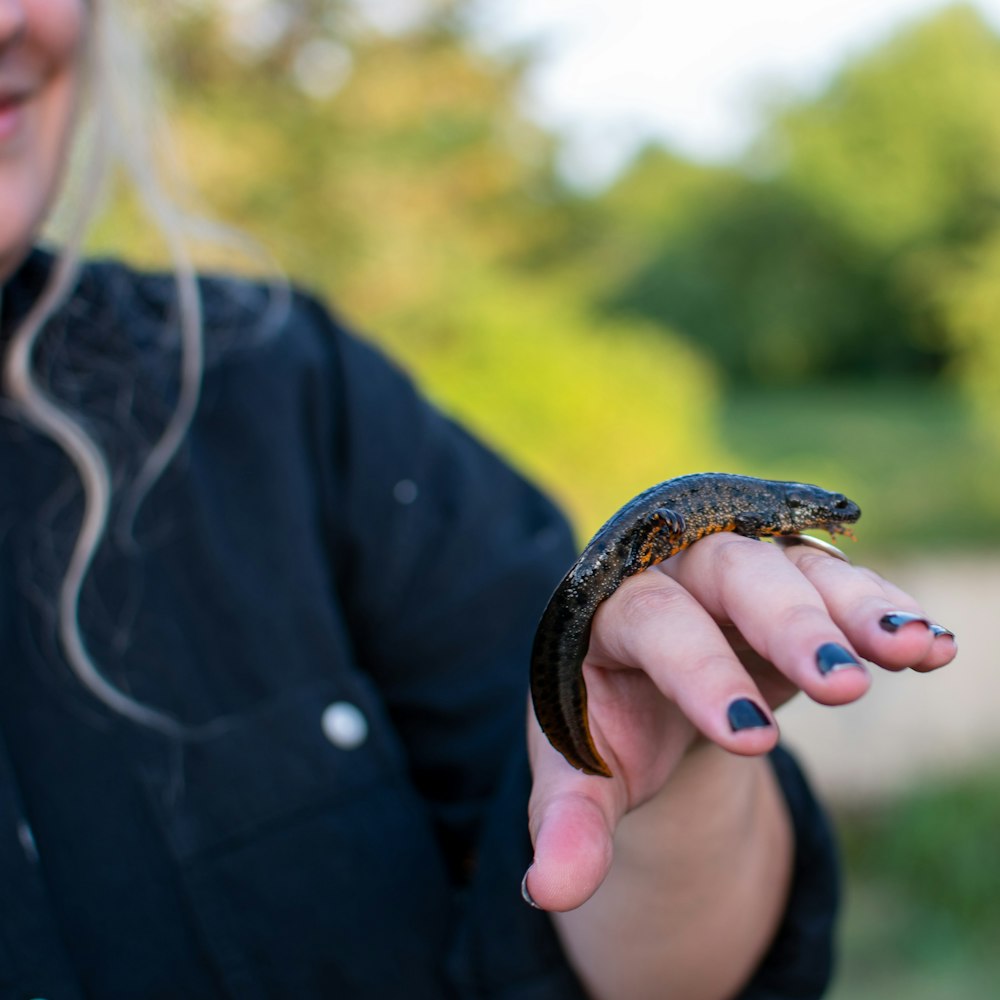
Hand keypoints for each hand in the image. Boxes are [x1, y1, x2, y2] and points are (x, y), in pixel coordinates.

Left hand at [525, 532, 956, 912]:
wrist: (640, 681)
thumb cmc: (608, 723)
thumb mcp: (581, 772)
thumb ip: (568, 821)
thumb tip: (547, 892)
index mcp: (604, 610)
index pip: (653, 622)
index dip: (701, 673)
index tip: (751, 739)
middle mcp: (671, 571)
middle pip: (729, 570)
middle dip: (788, 624)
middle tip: (845, 687)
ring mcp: (732, 569)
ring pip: (793, 565)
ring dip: (854, 606)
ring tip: (910, 648)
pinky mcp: (784, 581)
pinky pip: (837, 581)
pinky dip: (881, 607)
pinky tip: (930, 645)